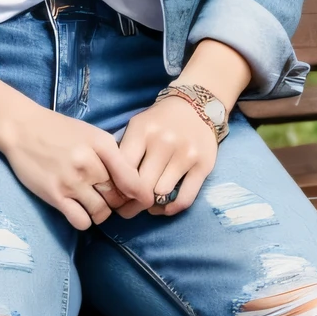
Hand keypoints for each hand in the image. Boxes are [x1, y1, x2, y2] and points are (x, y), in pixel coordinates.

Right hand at [0, 101, 147, 231]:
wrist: (22, 128)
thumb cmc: (60, 130)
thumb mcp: (92, 134)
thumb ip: (113, 155)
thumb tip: (134, 181)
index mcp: (103, 145)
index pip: (132, 179)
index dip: (142, 195)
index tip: (143, 201)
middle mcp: (89, 164)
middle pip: (118, 198)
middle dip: (118, 203)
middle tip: (110, 199)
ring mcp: (71, 181)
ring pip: (101, 213)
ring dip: (101, 213)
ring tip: (94, 204)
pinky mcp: (55, 195)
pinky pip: (81, 221)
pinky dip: (84, 220)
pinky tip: (79, 210)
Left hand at [114, 94, 217, 218]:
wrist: (196, 106)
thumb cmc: (159, 121)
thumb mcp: (137, 126)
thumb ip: (124, 151)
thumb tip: (112, 187)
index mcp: (143, 131)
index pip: (123, 169)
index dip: (116, 188)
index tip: (114, 197)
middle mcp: (164, 142)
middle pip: (142, 186)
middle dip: (131, 203)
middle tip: (125, 210)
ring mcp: (186, 154)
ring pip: (161, 194)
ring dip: (151, 205)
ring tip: (145, 205)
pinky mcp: (204, 166)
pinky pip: (185, 198)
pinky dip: (171, 209)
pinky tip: (163, 208)